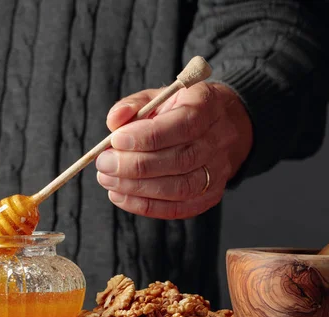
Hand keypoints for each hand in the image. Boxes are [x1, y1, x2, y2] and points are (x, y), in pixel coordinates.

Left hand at [96, 82, 252, 218]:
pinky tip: (122, 197)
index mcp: (207, 107)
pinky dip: (147, 206)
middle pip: (181, 160)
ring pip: (181, 188)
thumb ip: (134, 106)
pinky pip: (180, 208)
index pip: (182, 125)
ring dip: (139, 188)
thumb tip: (114, 121)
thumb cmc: (182, 110)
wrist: (223, 127)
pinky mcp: (211, 195)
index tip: (116, 140)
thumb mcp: (160, 96)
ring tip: (109, 181)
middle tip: (105, 164)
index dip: (147, 136)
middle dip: (136, 166)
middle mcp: (218, 141)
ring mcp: (218, 172)